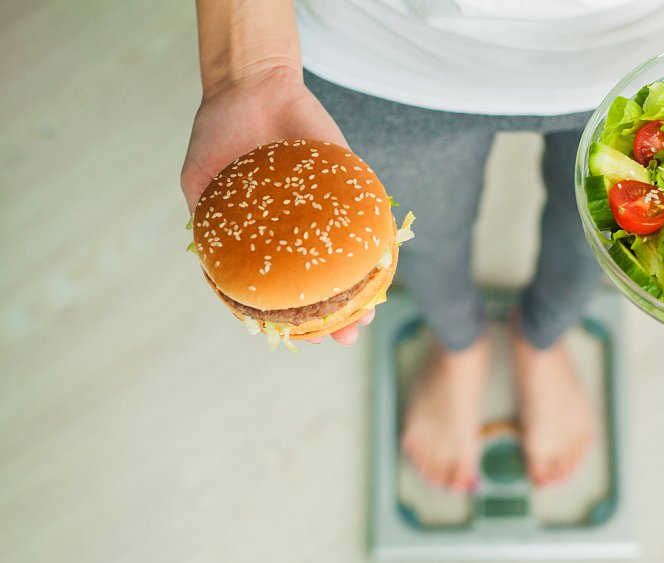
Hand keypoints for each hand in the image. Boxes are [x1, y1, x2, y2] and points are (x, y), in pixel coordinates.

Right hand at [181, 64, 363, 345]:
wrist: (251, 83)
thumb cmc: (220, 133)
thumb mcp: (202, 183)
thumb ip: (207, 223)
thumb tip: (211, 267)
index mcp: (267, 237)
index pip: (285, 287)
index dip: (295, 317)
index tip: (304, 338)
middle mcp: (301, 229)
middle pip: (325, 280)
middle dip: (337, 313)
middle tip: (346, 335)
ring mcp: (328, 208)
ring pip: (351, 257)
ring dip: (362, 288)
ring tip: (368, 313)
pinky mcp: (350, 181)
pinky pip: (368, 215)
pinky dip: (376, 239)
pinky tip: (382, 264)